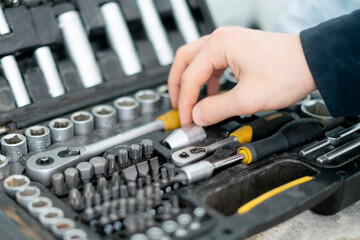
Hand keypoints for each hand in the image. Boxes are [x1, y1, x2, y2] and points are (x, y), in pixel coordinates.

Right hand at [168, 26, 316, 125]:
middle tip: (176, 105)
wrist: (313, 62)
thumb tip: (197, 117)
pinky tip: (211, 94)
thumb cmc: (288, 71)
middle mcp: (221, 39)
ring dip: (190, 81)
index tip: (185, 119)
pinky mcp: (237, 49)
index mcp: (219, 45)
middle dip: (177, 85)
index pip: (190, 76)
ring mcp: (229, 42)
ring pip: (196, 60)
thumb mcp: (248, 98)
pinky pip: (212, 63)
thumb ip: (217, 109)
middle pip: (184, 60)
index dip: (185, 101)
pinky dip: (206, 79)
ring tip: (190, 102)